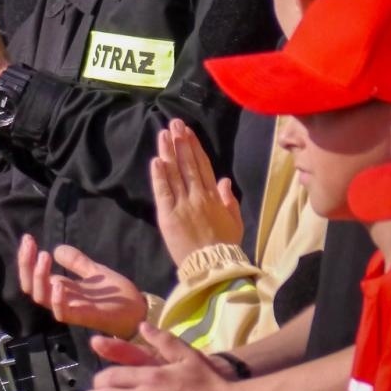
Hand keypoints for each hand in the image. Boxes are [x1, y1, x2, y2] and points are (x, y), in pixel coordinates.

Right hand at [17, 234, 147, 339]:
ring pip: (41, 297)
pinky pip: (62, 313)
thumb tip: (56, 248)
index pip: (33, 276)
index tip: (28, 238)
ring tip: (44, 256)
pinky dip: (56, 300)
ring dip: (38, 277)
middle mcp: (61, 299)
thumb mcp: (95, 272)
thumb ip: (77, 262)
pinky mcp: (83, 318)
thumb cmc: (118, 296)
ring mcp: (71, 309)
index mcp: (62, 289)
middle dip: (26, 264)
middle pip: (30, 286)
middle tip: (30, 244)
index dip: (26, 259)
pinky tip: (58, 283)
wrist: (140, 312)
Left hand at [151, 119, 243, 266]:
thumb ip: (230, 200)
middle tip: (174, 124)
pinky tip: (156, 160)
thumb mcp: (235, 222)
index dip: (194, 148)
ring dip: (168, 152)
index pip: (203, 166)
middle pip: (188, 164)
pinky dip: (159, 175)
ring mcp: (183, 204)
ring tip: (163, 134)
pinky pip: (163, 191)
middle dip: (180, 142)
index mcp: (214, 197)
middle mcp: (199, 196)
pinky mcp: (168, 214)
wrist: (213, 267)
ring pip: (175, 173)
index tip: (188, 132)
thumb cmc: (225, 246)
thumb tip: (225, 180)